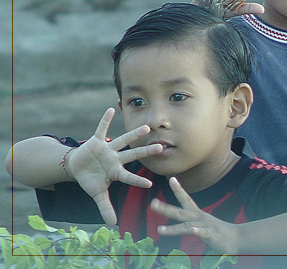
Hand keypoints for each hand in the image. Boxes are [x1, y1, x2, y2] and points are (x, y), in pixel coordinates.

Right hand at [67, 108, 162, 225]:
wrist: (77, 167)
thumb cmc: (91, 179)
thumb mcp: (97, 194)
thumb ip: (106, 207)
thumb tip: (113, 224)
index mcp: (116, 171)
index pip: (129, 177)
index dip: (138, 180)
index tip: (150, 183)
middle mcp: (115, 158)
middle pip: (133, 154)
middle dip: (146, 151)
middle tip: (162, 146)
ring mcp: (107, 149)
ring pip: (123, 140)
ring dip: (134, 134)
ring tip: (147, 127)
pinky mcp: (96, 141)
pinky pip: (102, 129)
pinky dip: (105, 120)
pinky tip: (111, 109)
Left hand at [151, 177, 238, 254]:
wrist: (236, 237)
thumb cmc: (217, 231)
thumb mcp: (202, 223)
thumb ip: (191, 221)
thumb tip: (181, 219)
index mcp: (197, 214)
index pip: (186, 199)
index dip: (178, 189)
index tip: (171, 178)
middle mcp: (200, 217)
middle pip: (180, 212)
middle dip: (165, 208)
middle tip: (152, 203)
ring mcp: (206, 225)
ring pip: (187, 225)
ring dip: (173, 228)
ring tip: (159, 230)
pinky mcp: (212, 235)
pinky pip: (203, 233)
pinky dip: (198, 231)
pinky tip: (194, 231)